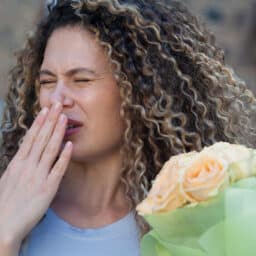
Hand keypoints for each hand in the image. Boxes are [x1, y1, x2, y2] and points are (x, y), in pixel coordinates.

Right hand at [0, 102, 71, 243]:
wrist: (2, 227)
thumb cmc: (4, 203)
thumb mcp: (8, 178)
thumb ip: (19, 164)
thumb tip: (27, 152)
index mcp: (17, 163)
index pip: (30, 138)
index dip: (39, 123)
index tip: (45, 110)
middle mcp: (28, 166)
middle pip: (41, 138)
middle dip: (50, 120)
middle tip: (57, 105)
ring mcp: (38, 176)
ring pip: (50, 149)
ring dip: (57, 132)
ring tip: (64, 117)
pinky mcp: (48, 188)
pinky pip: (58, 169)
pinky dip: (64, 156)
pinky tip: (70, 144)